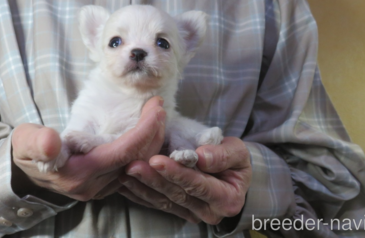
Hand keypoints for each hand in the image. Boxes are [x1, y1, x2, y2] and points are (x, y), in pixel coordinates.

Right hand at [11, 96, 165, 201]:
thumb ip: (37, 141)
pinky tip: (148, 132)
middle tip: (159, 106)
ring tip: (157, 115)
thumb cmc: (26, 151)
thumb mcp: (25, 141)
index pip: (122, 152)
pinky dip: (143, 149)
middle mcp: (94, 186)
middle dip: (153, 132)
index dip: (144, 129)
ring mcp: (100, 188)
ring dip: (151, 140)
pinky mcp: (104, 185)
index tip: (155, 106)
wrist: (24, 171)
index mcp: (78, 175)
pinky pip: (131, 168)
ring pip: (137, 165)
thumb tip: (52, 142)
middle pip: (136, 160)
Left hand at [118, 137, 250, 224]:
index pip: (197, 185)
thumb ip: (223, 154)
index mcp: (226, 199)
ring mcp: (191, 213)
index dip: (176, 173)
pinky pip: (156, 203)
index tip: (157, 160)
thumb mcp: (237, 151)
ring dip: (142, 186)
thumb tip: (203, 157)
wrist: (230, 172)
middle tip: (133, 165)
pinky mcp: (177, 210)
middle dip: (153, 180)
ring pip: (164, 201)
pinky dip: (140, 193)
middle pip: (177, 195)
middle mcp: (208, 211)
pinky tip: (126, 182)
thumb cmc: (234, 160)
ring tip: (126, 171)